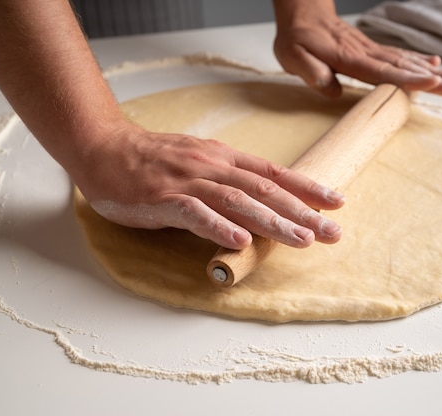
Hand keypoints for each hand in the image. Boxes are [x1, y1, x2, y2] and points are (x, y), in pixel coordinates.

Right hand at [76, 123, 344, 249]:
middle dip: (302, 212)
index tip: (336, 202)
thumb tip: (260, 206)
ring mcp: (188, 181)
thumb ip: (228, 182)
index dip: (306, 187)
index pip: (273, 172)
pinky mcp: (162, 197)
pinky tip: (240, 241)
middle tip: (333, 232)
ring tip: (302, 239)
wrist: (105, 148)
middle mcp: (212, 166)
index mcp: (223, 158)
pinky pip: (194, 213)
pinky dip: (218, 226)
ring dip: (273, 221)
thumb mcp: (199, 163)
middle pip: (264, 189)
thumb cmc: (154, 160)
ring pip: (238, 201)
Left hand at [272, 0, 441, 96]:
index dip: (406, 79)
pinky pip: (398, 56)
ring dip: (431, 72)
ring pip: (405, 61)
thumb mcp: (293, 56)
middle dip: (431, 79)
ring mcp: (370, 50)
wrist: (303, 13)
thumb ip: (313, 72)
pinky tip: (434, 65)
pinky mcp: (371, 50)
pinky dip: (418, 61)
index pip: (382, 71)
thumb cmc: (297, 38)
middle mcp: (365, 53)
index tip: (430, 82)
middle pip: (402, 67)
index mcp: (347, 57)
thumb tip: (332, 90)